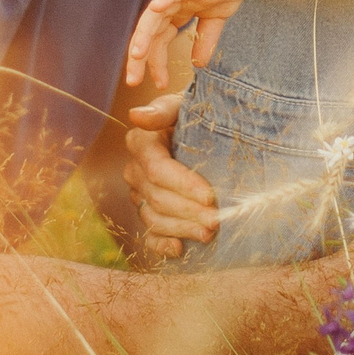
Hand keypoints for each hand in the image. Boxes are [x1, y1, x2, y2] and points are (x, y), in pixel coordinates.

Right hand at [122, 93, 219, 260]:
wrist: (203, 128)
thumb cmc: (197, 114)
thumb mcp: (183, 105)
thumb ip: (162, 110)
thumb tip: (136, 116)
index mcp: (141, 143)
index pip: (157, 170)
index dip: (183, 185)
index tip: (210, 195)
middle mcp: (135, 170)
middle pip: (157, 197)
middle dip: (189, 211)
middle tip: (218, 219)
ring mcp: (140, 194)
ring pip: (154, 218)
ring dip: (182, 228)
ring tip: (211, 232)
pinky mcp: (148, 212)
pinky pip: (149, 235)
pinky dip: (163, 245)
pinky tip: (181, 248)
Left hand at [125, 0, 269, 88]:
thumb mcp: (217, 19)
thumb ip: (205, 39)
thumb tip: (198, 63)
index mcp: (177, 11)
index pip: (158, 39)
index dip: (155, 61)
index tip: (158, 83)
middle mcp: (173, 2)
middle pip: (150, 32)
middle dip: (140, 56)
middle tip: (132, 81)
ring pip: (155, 15)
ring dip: (144, 35)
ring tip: (137, 55)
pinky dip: (165, 0)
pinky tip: (155, 9)